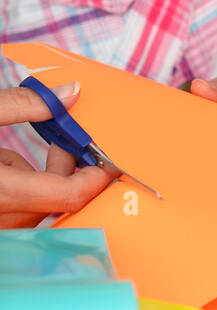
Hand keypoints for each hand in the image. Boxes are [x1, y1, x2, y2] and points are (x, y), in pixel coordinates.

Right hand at [0, 82, 114, 228]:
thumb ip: (23, 105)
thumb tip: (71, 92)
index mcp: (2, 192)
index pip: (68, 196)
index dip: (97, 177)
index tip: (111, 158)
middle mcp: (1, 217)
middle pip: (57, 200)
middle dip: (69, 166)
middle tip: (67, 136)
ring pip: (40, 205)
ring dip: (46, 175)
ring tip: (34, 144)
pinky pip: (22, 206)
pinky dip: (25, 184)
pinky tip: (5, 161)